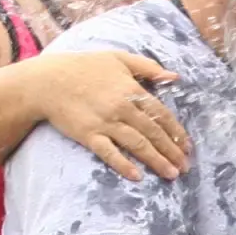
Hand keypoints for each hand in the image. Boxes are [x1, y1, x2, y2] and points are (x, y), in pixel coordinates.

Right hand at [41, 51, 186, 180]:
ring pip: (137, 144)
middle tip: (185, 167)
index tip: (187, 147)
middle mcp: (122, 107)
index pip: (161, 114)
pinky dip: (123, 164)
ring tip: (171, 174)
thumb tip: (174, 76)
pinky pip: (109, 153)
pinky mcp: (88, 135)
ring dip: (156, 160)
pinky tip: (137, 176)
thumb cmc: (83, 66)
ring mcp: (105, 122)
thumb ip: (147, 67)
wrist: (48, 80)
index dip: (176, 132)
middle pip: (153, 132)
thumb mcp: (118, 58)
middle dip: (172, 151)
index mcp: (131, 89)